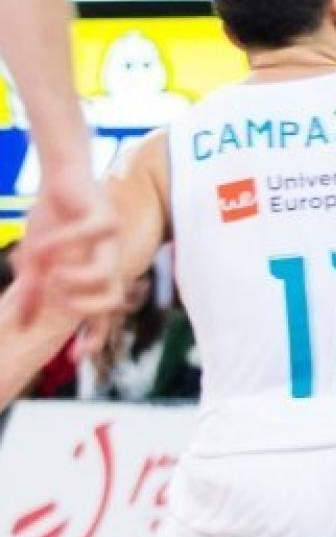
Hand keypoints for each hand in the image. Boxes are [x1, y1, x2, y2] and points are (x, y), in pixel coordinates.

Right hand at [11, 169, 119, 327]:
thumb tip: (21, 326)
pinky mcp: (105, 215)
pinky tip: (40, 242)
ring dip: (74, 280)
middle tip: (55, 297)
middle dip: (84, 308)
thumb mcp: (36, 264)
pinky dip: (62, 240)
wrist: (60, 179)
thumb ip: (31, 293)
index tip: (78, 357)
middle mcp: (109, 261)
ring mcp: (110, 240)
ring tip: (51, 273)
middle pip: (113, 299)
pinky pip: (90, 232)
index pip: (103, 314)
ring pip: (106, 272)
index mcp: (95, 276)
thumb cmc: (51, 222)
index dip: (96, 336)